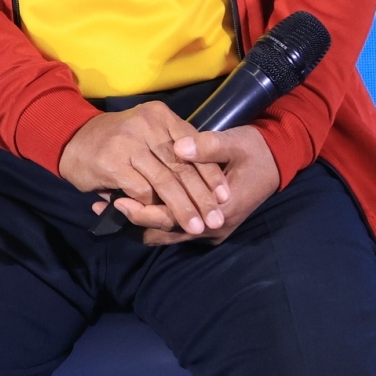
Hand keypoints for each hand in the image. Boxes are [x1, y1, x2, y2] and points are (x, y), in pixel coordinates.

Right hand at [58, 102, 228, 238]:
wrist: (70, 138)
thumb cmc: (116, 140)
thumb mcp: (148, 133)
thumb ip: (173, 148)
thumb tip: (207, 179)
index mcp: (160, 116)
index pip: (195, 148)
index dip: (211, 174)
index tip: (225, 197)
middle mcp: (146, 126)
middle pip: (183, 167)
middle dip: (202, 197)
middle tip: (215, 219)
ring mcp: (128, 143)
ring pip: (165, 182)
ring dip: (182, 208)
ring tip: (195, 226)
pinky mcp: (112, 162)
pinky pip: (140, 190)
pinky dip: (149, 206)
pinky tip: (157, 217)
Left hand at [101, 128, 280, 245]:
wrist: (275, 162)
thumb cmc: (254, 151)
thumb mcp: (235, 142)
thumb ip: (208, 146)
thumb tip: (179, 148)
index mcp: (219, 212)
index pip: (173, 219)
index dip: (143, 212)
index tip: (117, 200)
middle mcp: (212, 227)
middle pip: (163, 231)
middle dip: (131, 220)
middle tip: (100, 205)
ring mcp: (209, 229)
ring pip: (165, 232)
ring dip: (137, 221)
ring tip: (105, 205)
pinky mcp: (204, 224)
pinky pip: (171, 227)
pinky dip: (149, 218)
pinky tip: (126, 203)